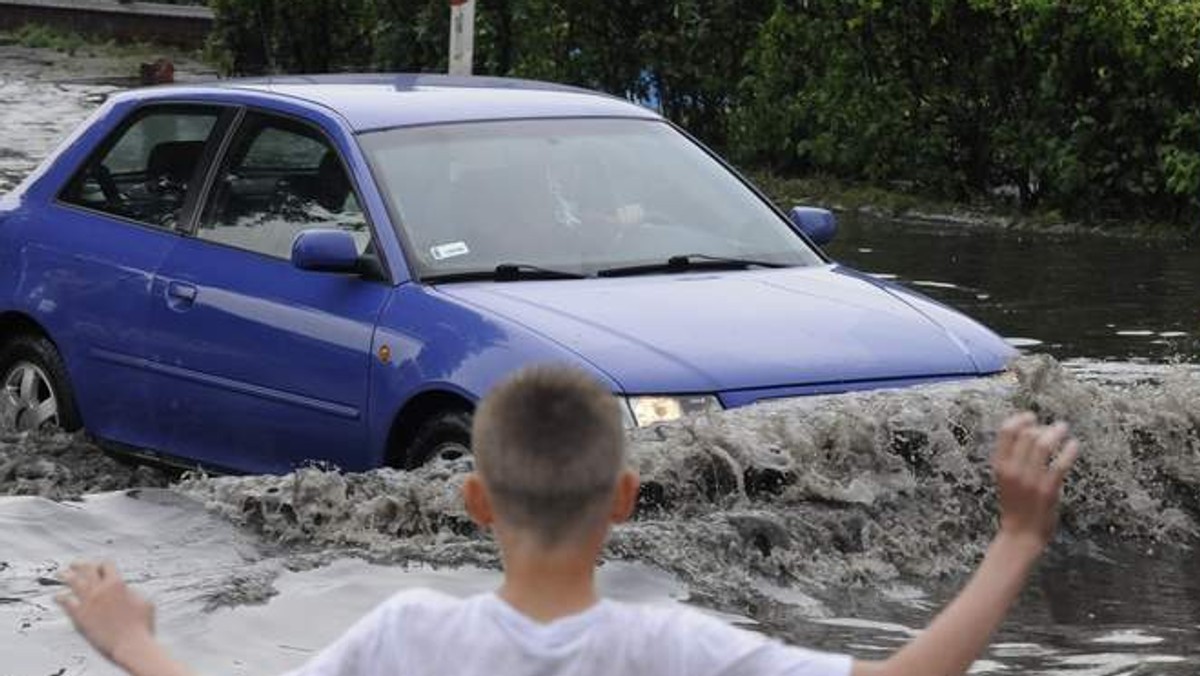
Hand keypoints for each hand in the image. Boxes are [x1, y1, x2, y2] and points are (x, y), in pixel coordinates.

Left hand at [56, 561, 155, 665]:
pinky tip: (58, 596)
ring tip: (62, 573)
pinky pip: (65, 602)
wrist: (130, 643)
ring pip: (72, 581)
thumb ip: (132, 592)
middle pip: (86, 569)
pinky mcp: (79, 616)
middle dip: (80, 564)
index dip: (103, 565)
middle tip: (75, 564)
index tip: (101, 568)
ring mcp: (88, 602)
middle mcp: (100, 589)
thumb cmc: (141, 625)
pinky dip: (61, 597)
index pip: (106, 565)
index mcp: (117, 583)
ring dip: (66, 575)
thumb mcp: (144, 602)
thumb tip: (126, 589)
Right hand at [992, 413, 1079, 547]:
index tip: (1031, 417)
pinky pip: (1060, 463)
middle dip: (1044, 426)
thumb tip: (1031, 435)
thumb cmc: (1015, 506)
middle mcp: (1013, 470)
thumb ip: (1013, 460)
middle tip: (1057, 427)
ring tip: (1064, 430)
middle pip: (1028, 434)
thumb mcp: (1006, 480)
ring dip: (1057, 433)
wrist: (1020, 535)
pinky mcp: (1048, 489)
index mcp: (1000, 466)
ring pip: (1043, 445)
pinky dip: (1070, 450)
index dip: (1020, 419)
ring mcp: (1030, 480)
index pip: (1006, 431)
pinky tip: (1074, 446)